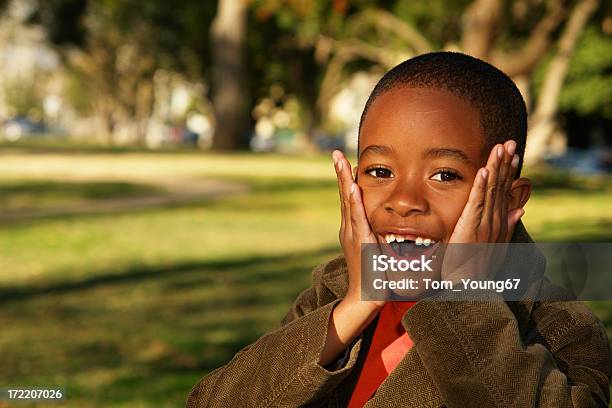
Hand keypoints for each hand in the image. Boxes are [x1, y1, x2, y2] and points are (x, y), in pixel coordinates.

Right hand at [332, 150, 384, 308]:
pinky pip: (357, 217)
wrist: (366, 297)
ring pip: (348, 202)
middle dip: (341, 174)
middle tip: (336, 154)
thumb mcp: (379, 250)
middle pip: (345, 196)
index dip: (348, 181)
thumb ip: (382, 236)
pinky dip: (353, 201)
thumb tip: (394, 226)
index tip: (347, 162)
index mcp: (354, 229)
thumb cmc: (377, 276)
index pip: (350, 200)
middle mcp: (349, 228)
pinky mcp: (359, 240)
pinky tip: (352, 187)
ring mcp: (352, 234)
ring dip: (344, 180)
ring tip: (340, 161)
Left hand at [442, 140, 524, 281]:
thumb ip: (508, 226)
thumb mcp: (497, 245)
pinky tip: (484, 170)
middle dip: (506, 164)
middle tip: (510, 142)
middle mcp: (495, 220)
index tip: (513, 154)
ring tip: (500, 148)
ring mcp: (484, 223)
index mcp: (499, 223)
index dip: (509, 172)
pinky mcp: (471, 226)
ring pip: (491, 190)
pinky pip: (477, 202)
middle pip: (501, 186)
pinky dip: (480, 185)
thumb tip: (520, 208)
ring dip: (495, 168)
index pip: (506, 191)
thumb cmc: (477, 266)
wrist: (469, 286)